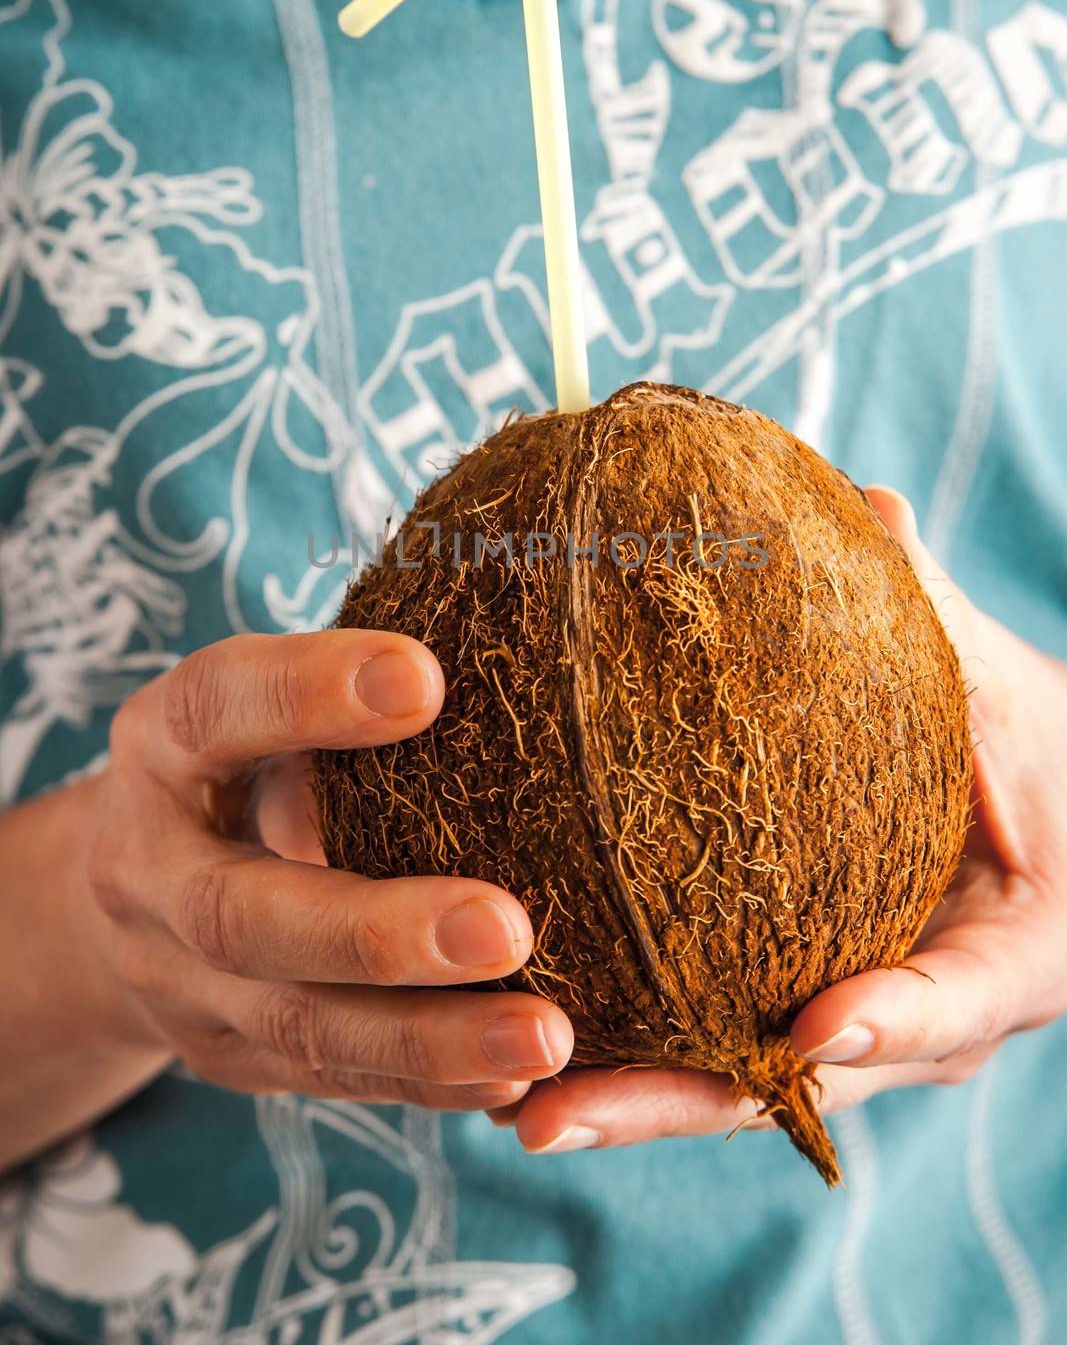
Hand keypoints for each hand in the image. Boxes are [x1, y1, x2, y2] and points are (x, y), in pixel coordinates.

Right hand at [83, 631, 572, 1111]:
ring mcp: (178, 981)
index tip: (426, 679)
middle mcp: (149, 869)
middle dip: (375, 933)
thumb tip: (513, 652)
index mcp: (161, 746)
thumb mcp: (267, 705)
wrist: (128, 891)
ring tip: (546, 1036)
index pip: (215, 708)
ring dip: (427, 1037)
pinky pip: (330, 1080)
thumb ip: (352, 691)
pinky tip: (518, 1078)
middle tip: (508, 928)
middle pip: (240, 915)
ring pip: (293, 1026)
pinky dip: (428, 1079)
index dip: (307, 693)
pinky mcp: (228, 1057)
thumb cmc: (247, 761)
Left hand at [489, 487, 1066, 1154]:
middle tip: (547, 1112)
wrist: (1042, 830)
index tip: (814, 1023)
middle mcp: (897, 1018)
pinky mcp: (776, 1000)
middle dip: (667, 1102)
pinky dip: (622, 1040)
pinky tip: (509, 1020)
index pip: (944, 1005)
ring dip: (620, 1096)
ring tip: (502, 1100)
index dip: (887, 1017)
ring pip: (722, 1081)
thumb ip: (938, 620)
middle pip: (783, 1082)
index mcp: (991, 965)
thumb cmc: (1032, 769)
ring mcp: (835, 1024)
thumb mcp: (1007, 703)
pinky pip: (696, 1033)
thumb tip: (863, 506)